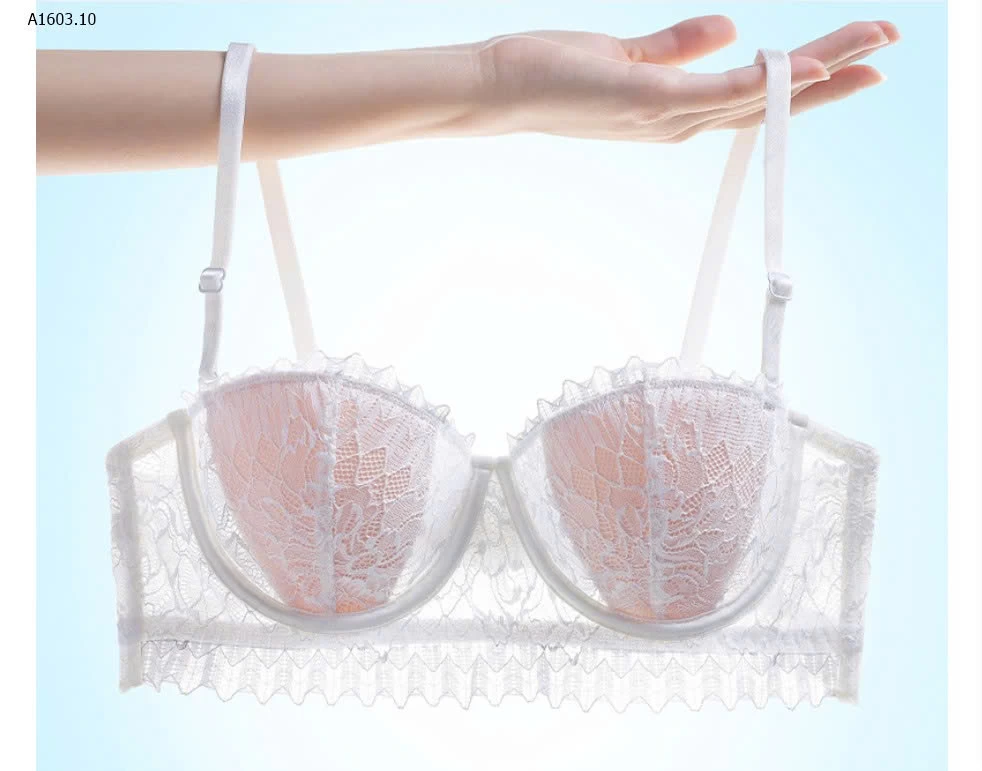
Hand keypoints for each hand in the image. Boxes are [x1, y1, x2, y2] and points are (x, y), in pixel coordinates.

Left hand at [476, 16, 898, 141]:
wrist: (498, 88)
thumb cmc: (554, 73)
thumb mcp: (627, 57)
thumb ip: (677, 47)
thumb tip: (730, 29)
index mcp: (676, 108)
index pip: (752, 95)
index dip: (804, 81)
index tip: (852, 56)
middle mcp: (678, 122)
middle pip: (767, 103)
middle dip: (831, 80)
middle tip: (888, 50)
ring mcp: (665, 118)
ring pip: (756, 99)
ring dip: (817, 76)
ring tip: (872, 47)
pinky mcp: (648, 103)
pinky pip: (719, 95)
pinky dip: (765, 85)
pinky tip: (807, 67)